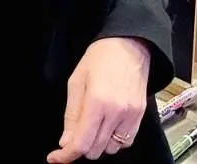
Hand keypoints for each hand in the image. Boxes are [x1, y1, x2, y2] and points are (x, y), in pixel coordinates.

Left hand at [48, 37, 150, 161]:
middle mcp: (117, 112)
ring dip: (98, 144)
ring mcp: (131, 114)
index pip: (81, 143)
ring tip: (94, 127)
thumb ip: (71, 115)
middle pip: (95, 150)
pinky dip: (115, 141)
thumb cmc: (100, 58)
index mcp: (97, 102)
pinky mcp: (141, 114)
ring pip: (111, 149)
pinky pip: (127, 141)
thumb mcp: (76, 82)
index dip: (65, 156)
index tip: (55, 157)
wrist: (129, 44)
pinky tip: (108, 128)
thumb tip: (66, 143)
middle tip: (75, 134)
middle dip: (81, 147)